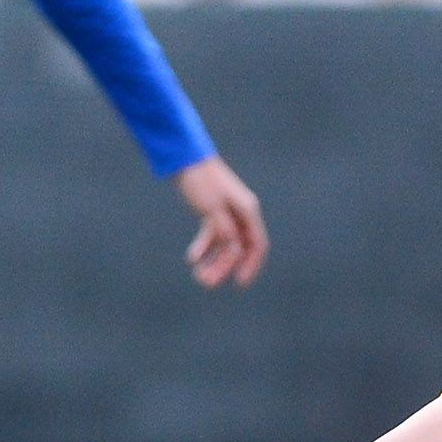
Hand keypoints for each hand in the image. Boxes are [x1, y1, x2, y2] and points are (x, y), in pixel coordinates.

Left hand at [174, 154, 266, 289]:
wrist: (185, 159)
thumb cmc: (202, 181)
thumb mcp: (213, 210)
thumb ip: (225, 231)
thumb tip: (233, 251)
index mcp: (247, 211)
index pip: (256, 245)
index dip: (251, 266)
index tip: (239, 283)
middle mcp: (241, 214)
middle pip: (238, 249)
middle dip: (224, 267)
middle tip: (206, 282)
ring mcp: (227, 214)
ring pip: (224, 244)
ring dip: (213, 261)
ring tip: (198, 275)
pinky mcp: (212, 212)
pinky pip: (212, 236)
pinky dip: (204, 247)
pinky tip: (192, 258)